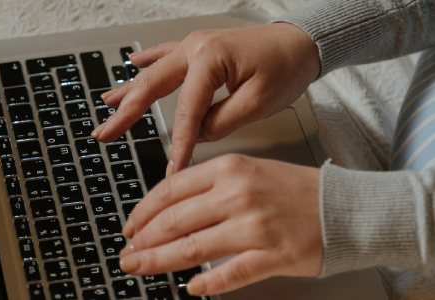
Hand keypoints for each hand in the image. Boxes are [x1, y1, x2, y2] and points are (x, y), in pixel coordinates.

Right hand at [91, 23, 319, 174]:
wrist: (302, 42)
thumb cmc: (287, 66)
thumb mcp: (259, 102)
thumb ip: (221, 121)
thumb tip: (198, 133)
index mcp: (209, 60)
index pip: (185, 111)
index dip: (178, 143)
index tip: (172, 168)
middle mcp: (195, 49)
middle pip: (152, 87)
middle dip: (126, 113)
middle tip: (106, 133)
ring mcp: (195, 46)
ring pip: (153, 72)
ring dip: (128, 90)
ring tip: (106, 105)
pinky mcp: (200, 49)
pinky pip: (166, 54)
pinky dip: (147, 61)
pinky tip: (131, 63)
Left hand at [117, 154, 322, 295]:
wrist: (346, 207)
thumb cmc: (294, 190)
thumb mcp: (246, 171)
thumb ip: (207, 186)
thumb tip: (165, 208)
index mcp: (228, 169)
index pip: (169, 191)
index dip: (141, 212)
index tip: (129, 227)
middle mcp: (238, 194)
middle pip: (173, 221)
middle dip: (142, 241)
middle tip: (126, 254)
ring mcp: (255, 226)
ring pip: (192, 248)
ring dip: (158, 262)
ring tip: (139, 269)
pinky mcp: (273, 255)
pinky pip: (230, 273)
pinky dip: (207, 283)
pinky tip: (191, 289)